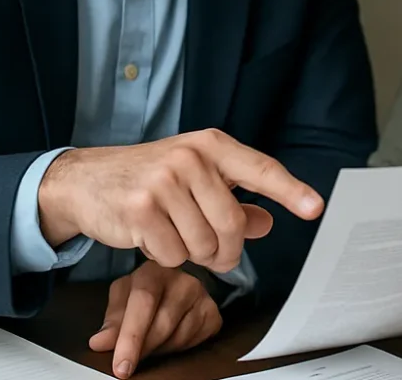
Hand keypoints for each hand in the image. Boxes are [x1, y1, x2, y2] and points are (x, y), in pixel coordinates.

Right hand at [38, 129, 323, 273]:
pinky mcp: (140, 209)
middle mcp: (190, 158)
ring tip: (175, 235)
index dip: (290, 191)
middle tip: (213, 252)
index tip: (314, 207)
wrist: (87, 179)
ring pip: (203, 245)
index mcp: (211, 145)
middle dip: (225, 250)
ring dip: (193, 254)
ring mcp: (163, 182)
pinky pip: (174, 255)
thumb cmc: (150, 177)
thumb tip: (267, 222)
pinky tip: (152, 236)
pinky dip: (166, 257)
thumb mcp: (197, 179)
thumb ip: (236, 200)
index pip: (260, 169)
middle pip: (232, 224)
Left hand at [89, 261, 222, 378]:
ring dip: (159, 350)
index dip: (131, 336)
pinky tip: (170, 340)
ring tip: (150, 344)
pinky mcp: (213, 314)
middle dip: (143, 349)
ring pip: (179, 337)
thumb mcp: (123, 298)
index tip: (121, 366)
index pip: (144, 301)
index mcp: (154, 271)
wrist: (178, 283)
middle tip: (127, 366)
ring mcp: (202, 296)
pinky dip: (178, 348)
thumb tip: (99, 342)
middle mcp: (183, 280)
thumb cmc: (146, 291)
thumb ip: (112, 320)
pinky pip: (194, 342)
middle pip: (163, 323)